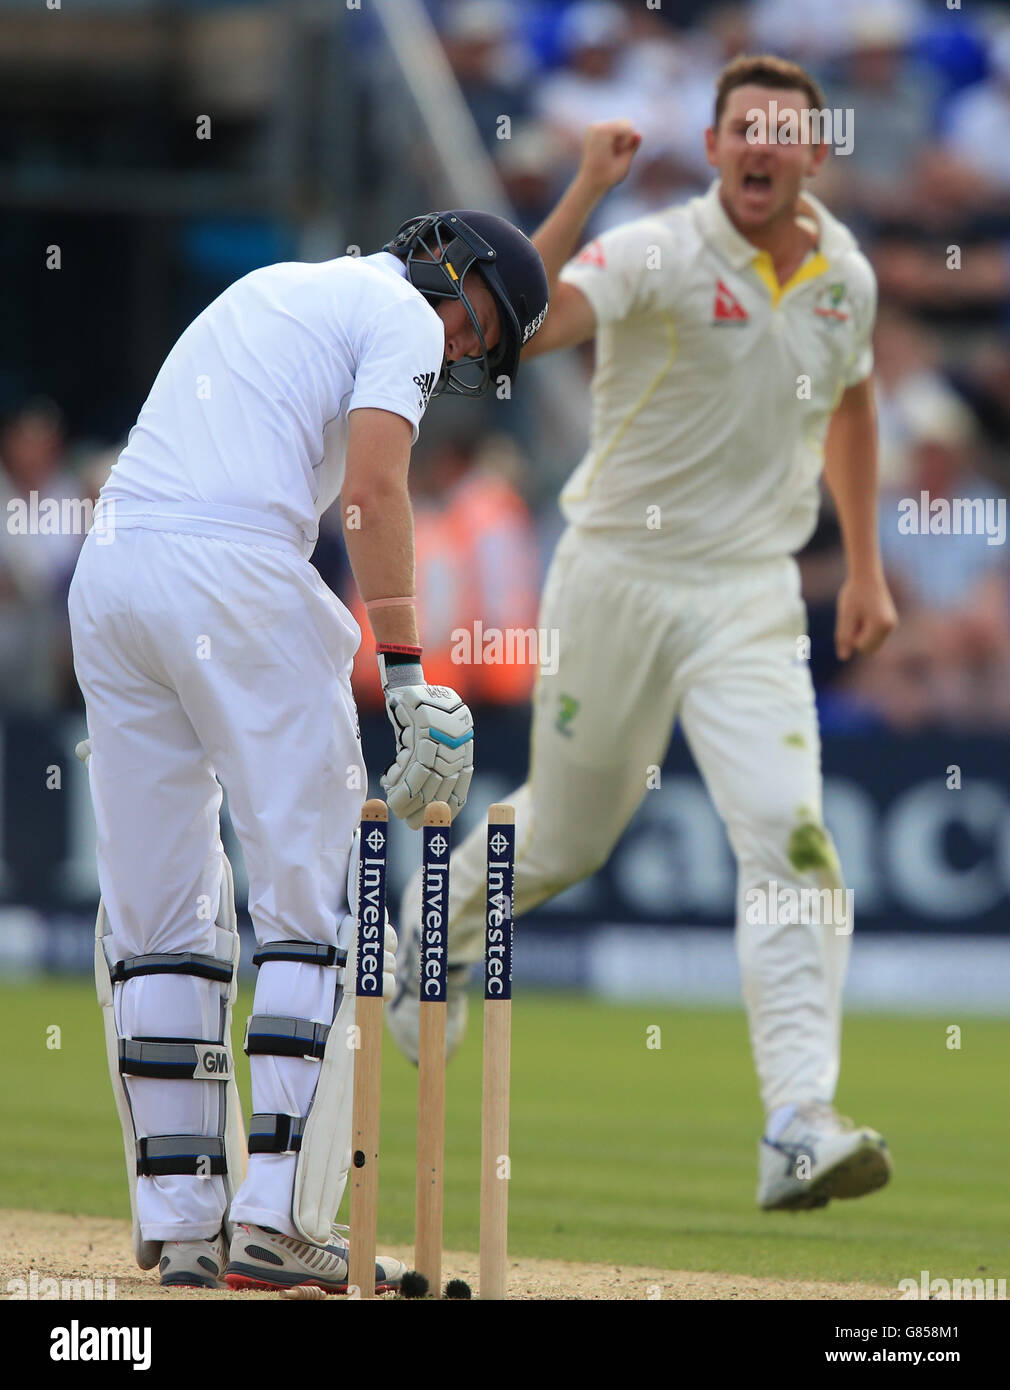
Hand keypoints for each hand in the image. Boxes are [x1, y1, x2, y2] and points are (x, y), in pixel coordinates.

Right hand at [380, 683, 473, 828]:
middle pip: (442, 787)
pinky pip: (412, 766)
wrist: (409, 686)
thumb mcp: (429, 742)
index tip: (431, 820)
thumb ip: (430, 765)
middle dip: (424, 809)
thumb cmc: (418, 717)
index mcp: (462, 750)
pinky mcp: (424, 729)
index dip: (445, 809)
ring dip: (408, 799)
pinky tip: (390, 789)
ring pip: (426, 780)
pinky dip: (401, 783)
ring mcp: (441, 737)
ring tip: (395, 808)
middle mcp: (456, 746)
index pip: (460, 788)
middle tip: (409, 822)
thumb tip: (419, 798)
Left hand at [576, 120, 642, 197]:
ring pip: (621, 125)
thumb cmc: (608, 177)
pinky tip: (607, 150)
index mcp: (604, 132)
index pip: (629, 127)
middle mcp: (597, 126)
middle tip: (614, 154)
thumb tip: (639, 134)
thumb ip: (632, 147)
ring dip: (621, 138)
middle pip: (626, 123)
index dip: (628, 142)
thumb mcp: (624, 164)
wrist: (589, 183)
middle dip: (626, 138)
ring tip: (611, 153)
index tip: (617, 154)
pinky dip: (615, 138)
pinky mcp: (594, 130)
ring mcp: (594, 126)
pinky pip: (614, 128)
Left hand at [835, 572, 897, 659]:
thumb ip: (844, 637)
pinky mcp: (889, 623)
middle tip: (854, 618)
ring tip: (860, 615)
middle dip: (858, 638)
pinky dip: (866, 630)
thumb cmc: (854, 594)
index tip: (851, 618)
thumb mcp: (845, 615)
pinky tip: (864, 614)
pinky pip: (874, 637)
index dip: (851, 636)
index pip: (861, 646)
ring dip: (862, 634)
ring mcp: (892, 625)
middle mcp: (890, 626)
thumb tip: (843, 657)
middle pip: (869, 649)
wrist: (866, 575)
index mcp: (881, 625)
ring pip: (872, 644)